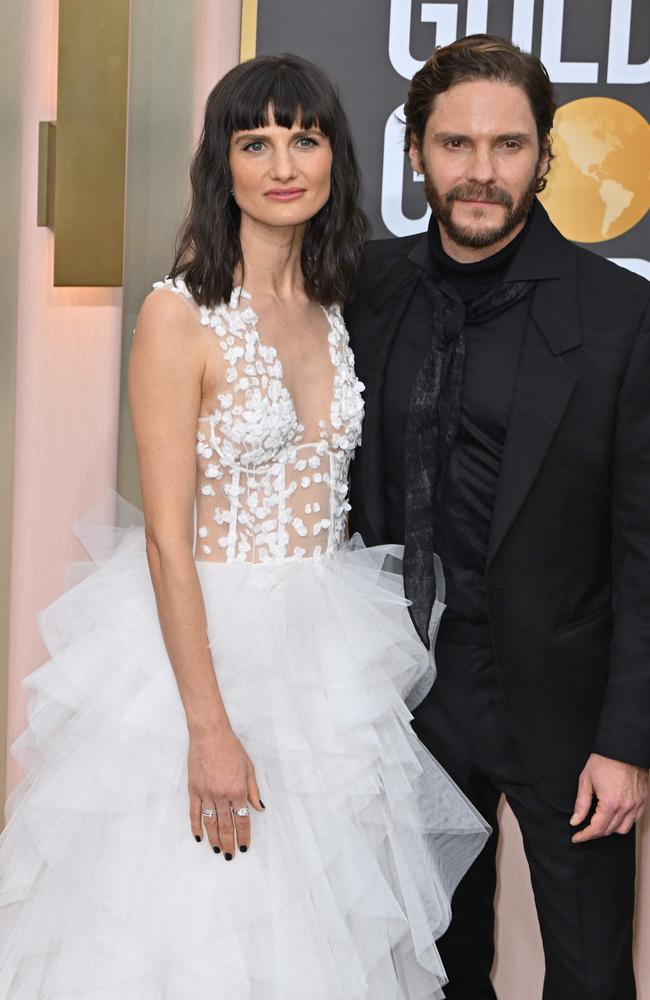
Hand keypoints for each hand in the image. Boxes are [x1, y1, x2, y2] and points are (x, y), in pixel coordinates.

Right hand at [188, 725, 263, 857]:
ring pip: (210, 823)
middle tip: (230, 855)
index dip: (243, 835)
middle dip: (229, 843)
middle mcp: (222, 795)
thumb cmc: (231, 748)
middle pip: (226, 825)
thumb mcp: (248, 767)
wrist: (210, 735)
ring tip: (217, 851)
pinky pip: (194, 813)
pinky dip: (196, 826)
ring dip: (214, 839)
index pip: (242, 819)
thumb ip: (253, 790)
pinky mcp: (194, 790)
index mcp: (238, 790)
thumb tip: (259, 808)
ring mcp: (206, 794)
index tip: (244, 846)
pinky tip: (199, 837)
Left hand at [570, 753, 647, 843]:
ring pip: (623, 829)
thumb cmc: (604, 760)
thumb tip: (575, 821)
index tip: (576, 837)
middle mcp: (626, 807)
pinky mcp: (642, 801)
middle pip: (609, 831)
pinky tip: (614, 816)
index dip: (584, 835)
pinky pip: (634, 820)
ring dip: (610, 829)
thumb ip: (581, 803)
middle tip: (584, 829)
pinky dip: (623, 822)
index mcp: (610, 803)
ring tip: (599, 822)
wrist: (624, 747)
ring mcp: (636, 805)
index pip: (597, 829)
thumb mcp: (586, 780)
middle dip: (595, 833)